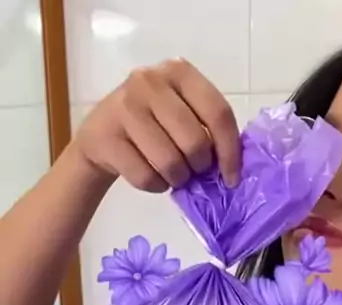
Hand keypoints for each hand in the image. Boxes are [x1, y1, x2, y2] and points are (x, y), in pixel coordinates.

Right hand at [73, 58, 240, 192]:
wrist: (100, 136)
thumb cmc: (152, 125)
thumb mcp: (181, 112)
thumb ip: (206, 127)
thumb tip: (230, 168)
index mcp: (178, 71)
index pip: (218, 112)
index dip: (230, 151)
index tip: (231, 177)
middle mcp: (150, 81)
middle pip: (195, 141)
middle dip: (199, 167)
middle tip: (192, 170)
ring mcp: (125, 107)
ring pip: (170, 163)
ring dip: (177, 179)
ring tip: (171, 174)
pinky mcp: (107, 136)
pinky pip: (145, 177)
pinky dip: (155, 186)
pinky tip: (151, 175)